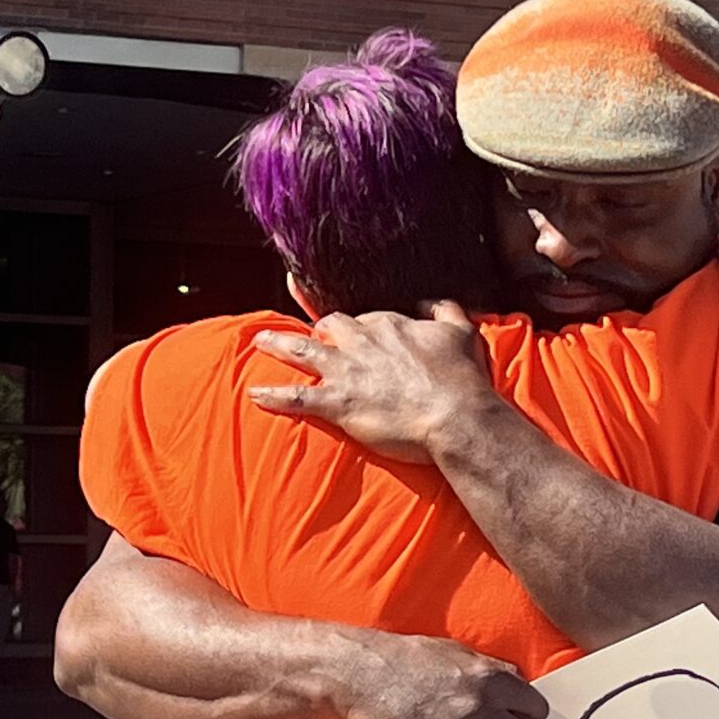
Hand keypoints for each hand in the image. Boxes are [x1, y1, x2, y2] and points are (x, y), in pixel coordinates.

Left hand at [249, 301, 497, 464]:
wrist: (456, 417)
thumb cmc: (463, 379)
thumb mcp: (463, 332)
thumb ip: (445, 310)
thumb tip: (431, 301)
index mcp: (389, 324)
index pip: (367, 318)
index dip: (363, 328)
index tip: (362, 335)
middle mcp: (362, 342)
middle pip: (329, 325)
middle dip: (319, 329)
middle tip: (313, 335)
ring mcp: (346, 372)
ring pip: (302, 350)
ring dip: (278, 344)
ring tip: (260, 340)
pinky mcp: (338, 403)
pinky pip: (296, 397)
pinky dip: (274, 395)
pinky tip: (255, 394)